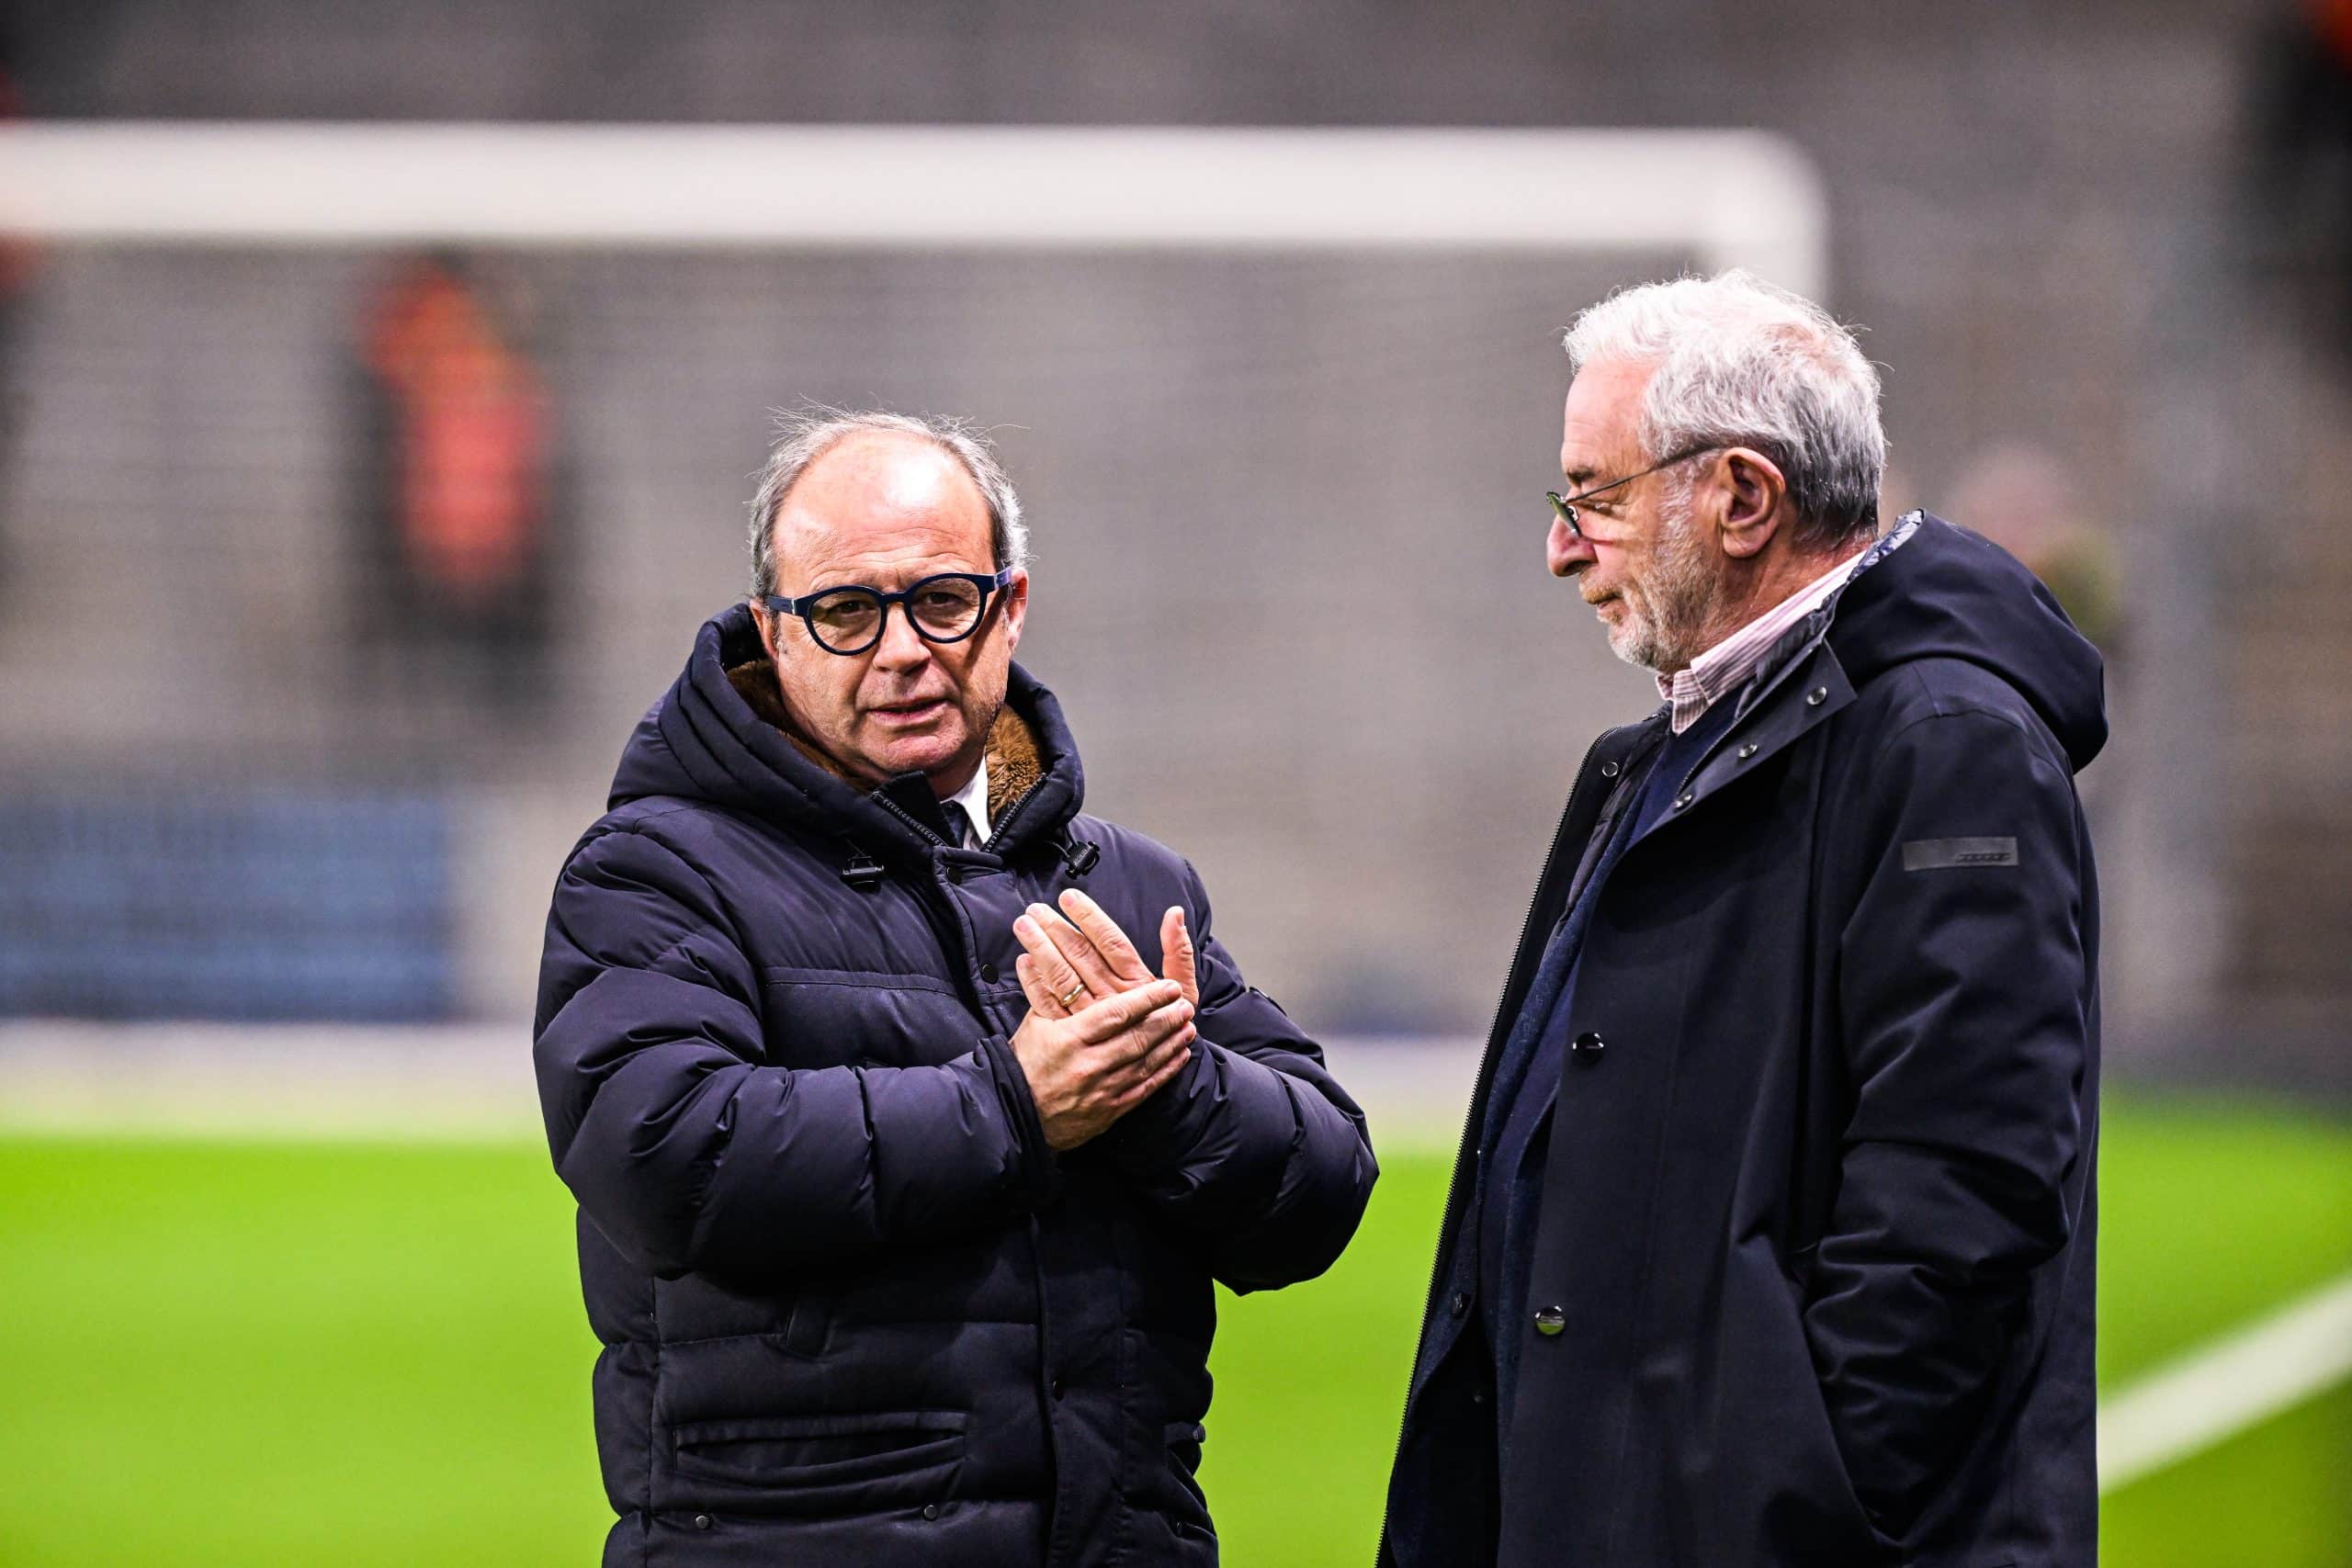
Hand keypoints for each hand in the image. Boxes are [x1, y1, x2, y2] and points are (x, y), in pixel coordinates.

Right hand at [1008, 979, 1194, 1150]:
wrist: (1012, 1114)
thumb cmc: (1022, 1063)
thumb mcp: (1034, 1024)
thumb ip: (1052, 994)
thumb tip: (1045, 955)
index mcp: (1069, 1039)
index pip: (1117, 1014)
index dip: (1148, 999)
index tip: (1168, 987)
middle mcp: (1089, 1065)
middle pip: (1138, 1037)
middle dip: (1166, 1019)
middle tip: (1186, 1005)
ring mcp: (1101, 1091)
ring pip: (1146, 1062)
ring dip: (1171, 1043)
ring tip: (1188, 1026)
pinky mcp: (1109, 1111)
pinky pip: (1145, 1089)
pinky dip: (1166, 1071)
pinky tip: (1179, 1056)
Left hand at [1012, 888, 1199, 1020]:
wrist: (1157, 1072)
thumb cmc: (1172, 1027)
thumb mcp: (1185, 991)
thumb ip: (1179, 952)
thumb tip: (1174, 913)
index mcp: (1137, 984)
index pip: (1111, 943)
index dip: (1089, 918)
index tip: (1069, 898)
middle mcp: (1113, 1000)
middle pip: (1080, 957)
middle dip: (1056, 929)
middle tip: (1036, 908)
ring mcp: (1090, 1019)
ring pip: (1061, 978)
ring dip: (1040, 949)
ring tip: (1023, 926)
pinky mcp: (1073, 1036)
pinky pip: (1049, 1007)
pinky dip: (1034, 983)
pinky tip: (1023, 962)